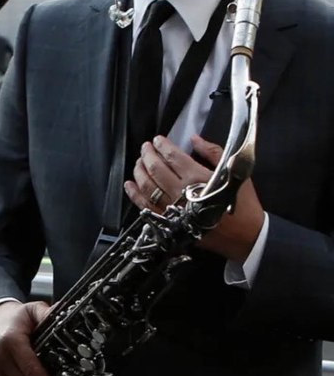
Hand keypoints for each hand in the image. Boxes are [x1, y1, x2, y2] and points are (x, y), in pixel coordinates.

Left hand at [125, 134, 263, 261]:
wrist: (246, 236)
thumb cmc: (242, 204)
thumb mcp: (234, 172)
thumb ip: (213, 152)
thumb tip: (194, 138)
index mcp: (198, 177)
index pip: (172, 156)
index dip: (162, 145)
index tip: (158, 140)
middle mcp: (182, 192)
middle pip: (156, 169)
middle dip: (147, 154)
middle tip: (145, 147)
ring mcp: (173, 208)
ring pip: (147, 186)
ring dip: (139, 171)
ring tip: (139, 162)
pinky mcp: (170, 222)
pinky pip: (146, 206)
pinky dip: (135, 194)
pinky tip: (130, 185)